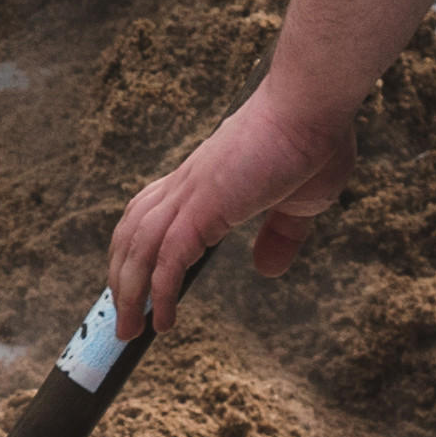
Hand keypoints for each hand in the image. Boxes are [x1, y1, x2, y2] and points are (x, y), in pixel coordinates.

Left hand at [110, 73, 359, 335]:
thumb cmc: (313, 141)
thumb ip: (280, 235)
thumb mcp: (299, 202)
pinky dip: (158, 292)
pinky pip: (168, 259)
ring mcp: (191, 195)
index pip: (151, 215)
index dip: (136, 249)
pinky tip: (162, 321)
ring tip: (129, 330)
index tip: (133, 280)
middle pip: (131, 233)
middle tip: (121, 317)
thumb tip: (267, 269)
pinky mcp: (204, 207)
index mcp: (204, 181)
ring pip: (139, 249)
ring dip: (129, 292)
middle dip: (121, 277)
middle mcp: (187, 186)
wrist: (312, 106)